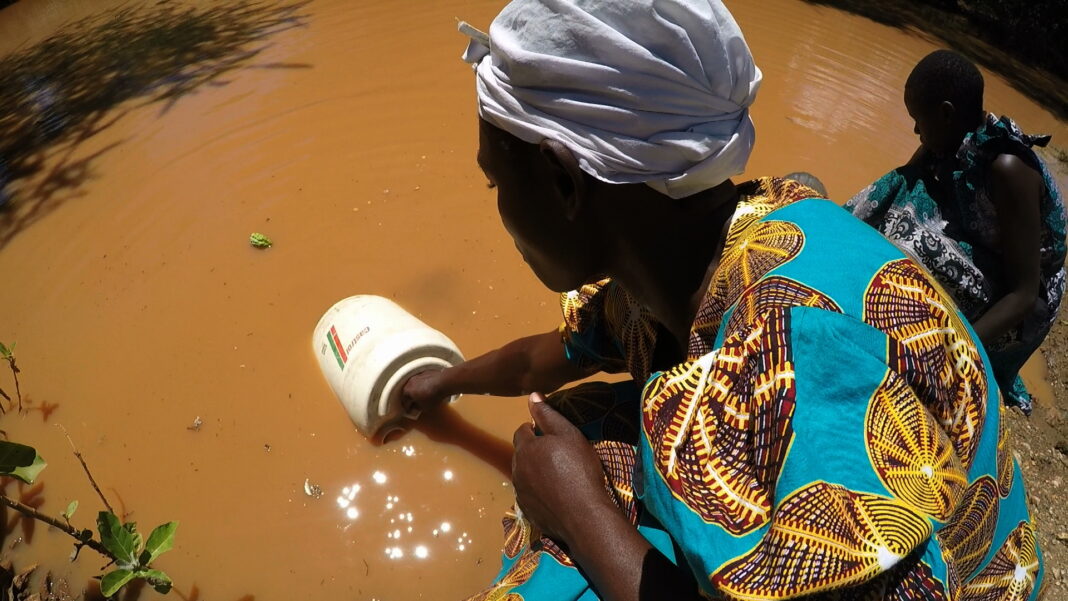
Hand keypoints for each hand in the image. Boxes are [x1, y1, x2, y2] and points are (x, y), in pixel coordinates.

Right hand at [401, 369, 448, 414]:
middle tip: (415, 404)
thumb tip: (415, 406)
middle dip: (411, 398)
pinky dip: (424, 385)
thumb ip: (417, 407)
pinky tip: (429, 389)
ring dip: (417, 391)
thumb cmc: (433, 396)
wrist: (444, 382)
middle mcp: (410, 382)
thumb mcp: (424, 407)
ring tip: (423, 396)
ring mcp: (417, 376)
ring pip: (415, 386)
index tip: (409, 412)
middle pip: (408, 392)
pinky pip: (422, 381)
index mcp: (407, 391)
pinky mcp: (425, 373)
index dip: (407, 408)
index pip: (404, 402)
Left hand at [511, 393, 615, 544]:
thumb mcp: (568, 434)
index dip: (535, 430)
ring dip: (535, 472)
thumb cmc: (579, 469)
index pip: (522, 431)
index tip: (551, 435)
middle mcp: (517, 470)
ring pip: (524, 475)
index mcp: (525, 448)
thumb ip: (547, 414)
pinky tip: (556, 495)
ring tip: (558, 475)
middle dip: (534, 451)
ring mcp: (521, 492)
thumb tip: (532, 395)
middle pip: (521, 454)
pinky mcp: (528, 511)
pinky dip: (539, 492)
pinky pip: (530, 496)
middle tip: (558, 455)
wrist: (584, 514)